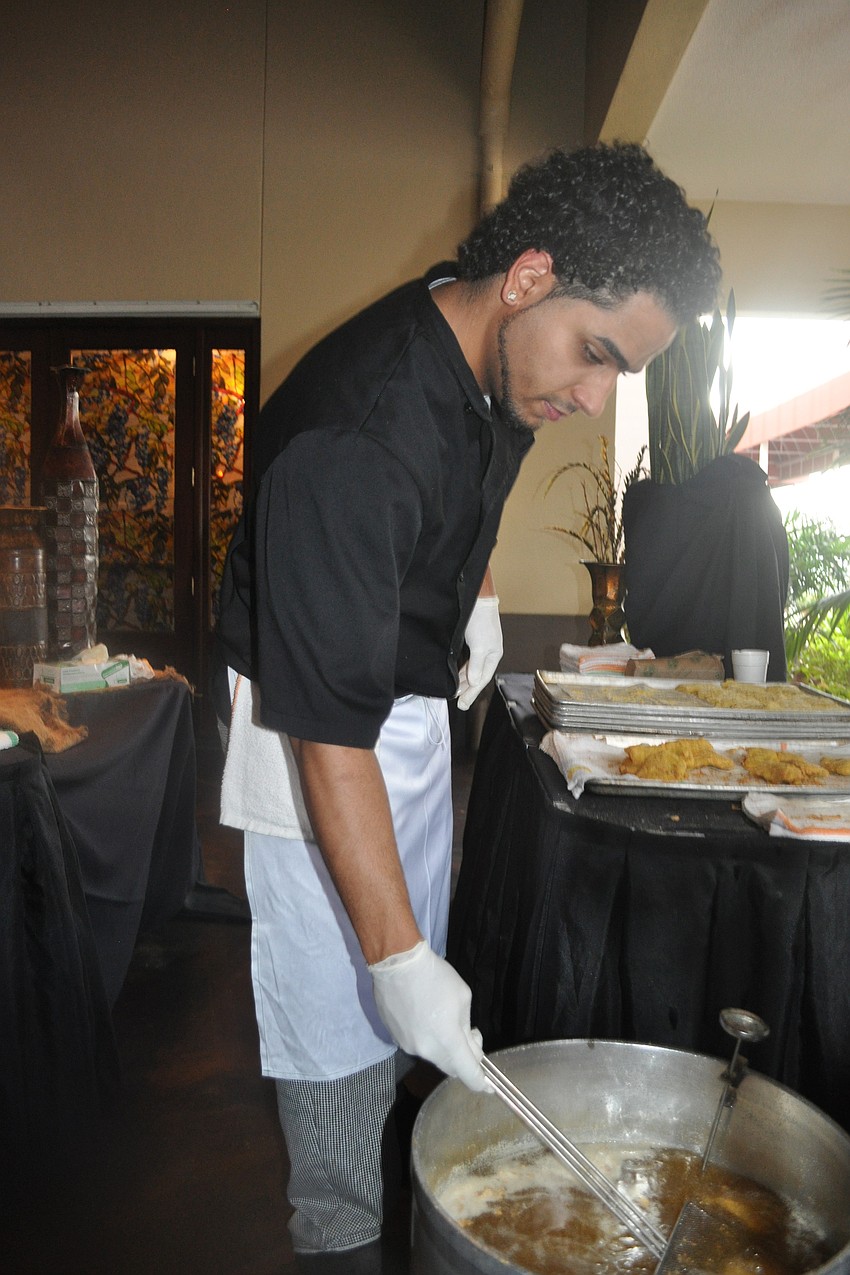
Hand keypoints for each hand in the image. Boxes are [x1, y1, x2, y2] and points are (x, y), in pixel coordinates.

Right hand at [369, 941, 491, 1091]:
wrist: (397, 963)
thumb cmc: (436, 977)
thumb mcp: (463, 998)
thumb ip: (467, 1028)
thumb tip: (467, 1044)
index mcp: (448, 1042)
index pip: (468, 1074)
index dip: (481, 1083)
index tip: (489, 1086)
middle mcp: (427, 1051)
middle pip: (451, 1068)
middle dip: (463, 1060)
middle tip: (469, 1036)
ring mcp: (408, 1046)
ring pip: (433, 1055)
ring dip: (443, 1046)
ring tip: (443, 1019)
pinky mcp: (396, 1037)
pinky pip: (417, 1045)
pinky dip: (426, 1037)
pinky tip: (424, 1015)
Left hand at [456, 594, 501, 710]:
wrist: (478, 598)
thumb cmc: (481, 620)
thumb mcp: (480, 645)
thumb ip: (476, 665)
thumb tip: (473, 681)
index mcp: (493, 655)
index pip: (482, 679)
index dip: (472, 692)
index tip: (462, 704)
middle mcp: (488, 653)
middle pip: (477, 676)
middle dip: (468, 689)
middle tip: (458, 702)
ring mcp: (480, 647)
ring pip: (472, 669)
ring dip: (464, 681)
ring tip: (456, 691)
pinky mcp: (472, 641)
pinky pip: (467, 661)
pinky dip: (462, 670)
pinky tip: (457, 674)